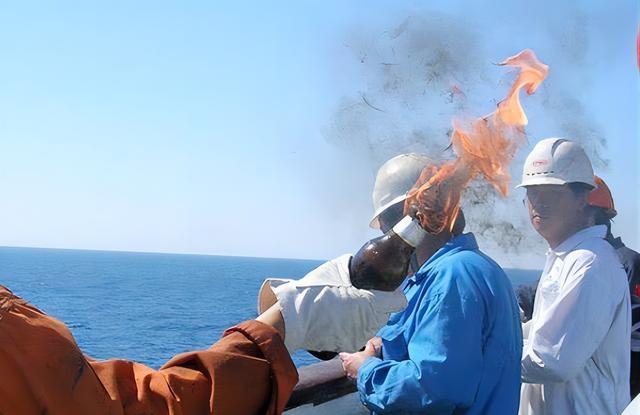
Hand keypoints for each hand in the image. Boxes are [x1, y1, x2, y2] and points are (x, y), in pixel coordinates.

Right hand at [257, 255, 406, 352]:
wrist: (293, 317)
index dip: (393, 292)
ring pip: (373, 323)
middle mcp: (369, 322)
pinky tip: (340, 317)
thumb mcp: (334, 269)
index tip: (385, 288)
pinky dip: (354, 325)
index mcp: (370, 303)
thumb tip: (356, 260)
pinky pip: (359, 332)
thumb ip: (351, 264)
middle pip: (385, 312)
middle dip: (378, 303)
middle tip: (363, 294)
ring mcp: (359, 336)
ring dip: (367, 315)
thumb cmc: (314, 291)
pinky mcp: (348, 344)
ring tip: (349, 305)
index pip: (398, 301)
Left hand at [339, 337, 381, 378]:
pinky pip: (351, 376)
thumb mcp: (370, 351)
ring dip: (349, 369)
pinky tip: (357, 374)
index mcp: (348, 358)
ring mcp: (349, 373)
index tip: (342, 354)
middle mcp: (346, 365)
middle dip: (346, 362)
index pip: (342, 355)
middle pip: (343, 363)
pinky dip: (353, 375)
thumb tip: (370, 343)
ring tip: (354, 368)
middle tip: (351, 361)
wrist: (370, 372)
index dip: (343, 354)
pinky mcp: (352, 379)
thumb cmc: (368, 360)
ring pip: (346, 370)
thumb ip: (369, 346)